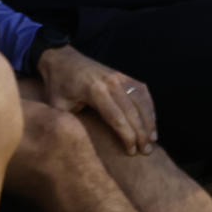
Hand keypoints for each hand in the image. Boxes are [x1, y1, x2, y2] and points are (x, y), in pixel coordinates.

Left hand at [37, 44, 157, 155]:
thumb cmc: (57, 86)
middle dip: (142, 133)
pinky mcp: (123, 75)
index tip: (131, 151)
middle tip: (147, 150)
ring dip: (150, 120)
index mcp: (95, 91)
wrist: (61, 59)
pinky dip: (149, 106)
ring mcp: (119, 76)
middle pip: (133, 111)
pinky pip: (142, 90)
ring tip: (154, 138)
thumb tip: (79, 145)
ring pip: (141, 100)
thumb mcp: (57, 107)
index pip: (117, 118)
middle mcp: (111, 82)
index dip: (127, 137)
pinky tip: (152, 120)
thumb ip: (69, 124)